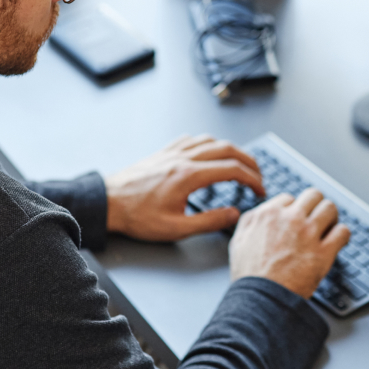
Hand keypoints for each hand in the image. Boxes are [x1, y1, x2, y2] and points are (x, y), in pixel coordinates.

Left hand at [105, 135, 264, 241]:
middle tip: (258, 175)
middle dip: (248, 161)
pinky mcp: (163, 153)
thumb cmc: (137, 217)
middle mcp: (183, 159)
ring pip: (211, 140)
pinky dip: (208, 143)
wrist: (108, 203)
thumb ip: (209, 221)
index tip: (260, 189)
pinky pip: (191, 140)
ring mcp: (172, 152)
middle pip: (227, 149)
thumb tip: (234, 214)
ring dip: (230, 150)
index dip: (253, 179)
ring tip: (239, 163)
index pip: (232, 170)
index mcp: (189, 176)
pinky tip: (209, 152)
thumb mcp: (176, 228)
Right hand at [229, 189, 350, 297]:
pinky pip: (343, 232)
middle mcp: (290, 219)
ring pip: (330, 208)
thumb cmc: (249, 276)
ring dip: (331, 217)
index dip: (295, 209)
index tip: (298, 218)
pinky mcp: (323, 252)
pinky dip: (342, 235)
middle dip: (316, 205)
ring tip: (330, 226)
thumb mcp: (238, 241)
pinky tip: (338, 240)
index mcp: (268, 215)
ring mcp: (308, 234)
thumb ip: (250, 222)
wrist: (260, 299)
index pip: (289, 199)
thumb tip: (259, 214)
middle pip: (313, 196)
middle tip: (317, 217)